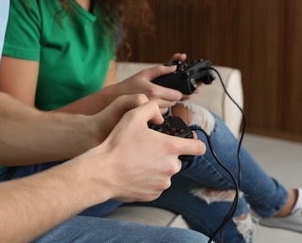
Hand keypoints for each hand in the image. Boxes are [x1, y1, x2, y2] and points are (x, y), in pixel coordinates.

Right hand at [86, 101, 205, 202]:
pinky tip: (134, 173)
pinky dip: (148, 179)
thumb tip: (160, 115)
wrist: (102, 172)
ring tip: (137, 161)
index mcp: (170, 148)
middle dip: (166, 154)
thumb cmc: (117, 144)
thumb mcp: (133, 116)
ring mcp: (163, 183)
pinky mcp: (153, 194)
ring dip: (157, 167)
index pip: (198, 148)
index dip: (195, 143)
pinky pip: (156, 184)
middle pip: (177, 159)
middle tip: (147, 149)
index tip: (190, 143)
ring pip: (165, 172)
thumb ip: (150, 108)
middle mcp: (171, 167)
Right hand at [117, 65, 182, 110]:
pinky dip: (161, 108)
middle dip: (173, 96)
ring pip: (168, 108)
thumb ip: (160, 69)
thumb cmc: (129, 85)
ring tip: (158, 96)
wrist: (116, 97)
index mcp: (155, 91)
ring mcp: (151, 111)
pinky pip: (161, 113)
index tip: (176, 89)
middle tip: (165, 91)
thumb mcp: (144, 73)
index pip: (177, 95)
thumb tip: (174, 68)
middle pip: (174, 102)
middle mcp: (154, 102)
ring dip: (167, 102)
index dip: (179, 92)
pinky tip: (154, 103)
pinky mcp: (149, 117)